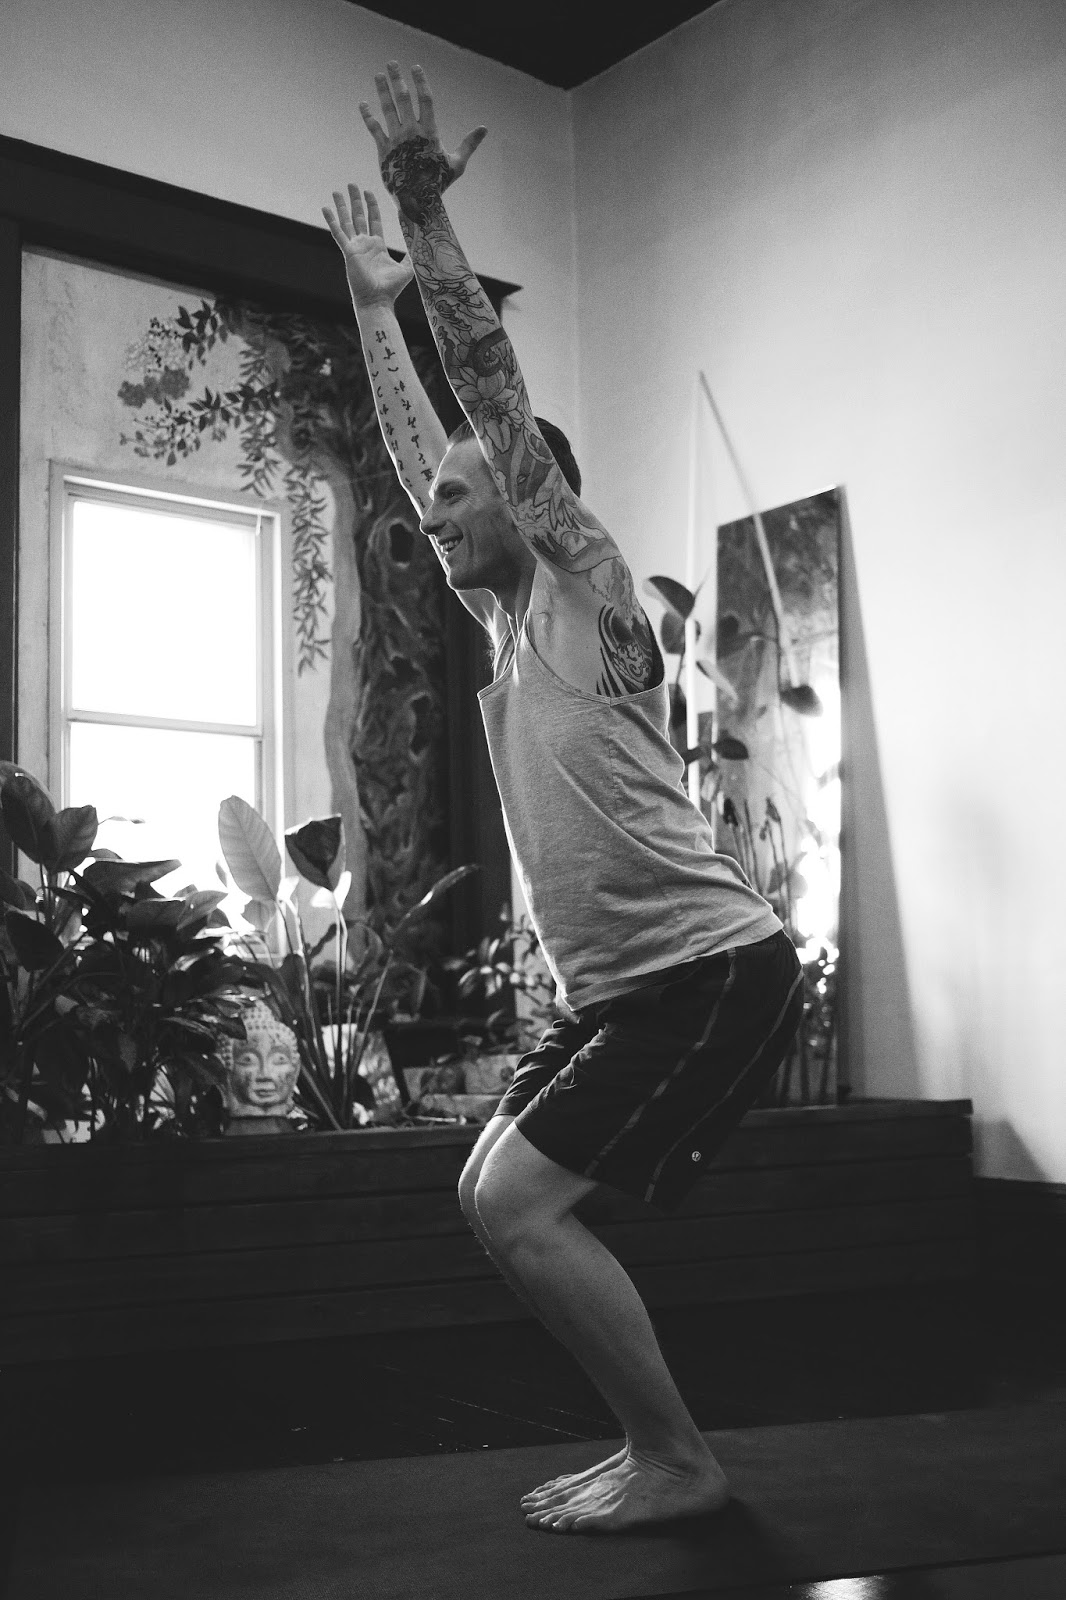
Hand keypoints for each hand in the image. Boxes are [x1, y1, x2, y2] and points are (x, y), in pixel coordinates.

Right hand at [322, 185, 413, 309]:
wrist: (378, 300)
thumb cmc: (391, 288)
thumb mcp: (407, 268)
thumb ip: (412, 254)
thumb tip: (420, 243)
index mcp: (377, 246)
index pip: (373, 220)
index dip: (371, 205)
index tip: (369, 191)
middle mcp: (364, 244)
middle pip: (358, 216)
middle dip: (356, 200)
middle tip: (351, 184)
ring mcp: (355, 247)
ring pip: (347, 221)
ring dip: (342, 206)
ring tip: (337, 191)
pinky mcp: (348, 252)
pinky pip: (338, 233)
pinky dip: (331, 220)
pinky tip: (325, 208)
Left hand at [360, 61, 486, 224]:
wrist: (418, 203)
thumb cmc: (438, 184)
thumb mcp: (457, 164)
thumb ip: (469, 143)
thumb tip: (485, 128)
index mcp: (429, 132)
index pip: (425, 99)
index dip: (421, 81)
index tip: (416, 67)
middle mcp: (411, 132)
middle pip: (403, 98)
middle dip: (397, 78)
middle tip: (392, 63)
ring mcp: (395, 140)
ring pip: (387, 109)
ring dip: (382, 90)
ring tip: (378, 75)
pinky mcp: (383, 151)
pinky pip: (374, 129)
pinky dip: (367, 116)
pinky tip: (363, 103)